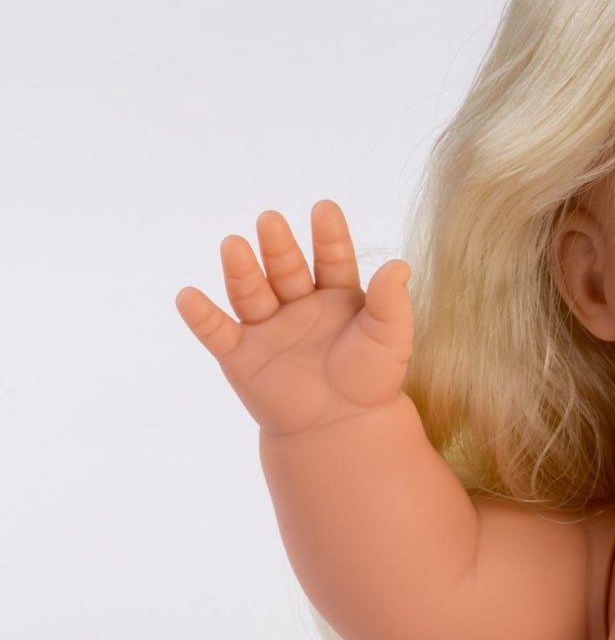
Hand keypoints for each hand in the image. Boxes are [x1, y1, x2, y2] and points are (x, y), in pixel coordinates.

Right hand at [176, 200, 412, 437]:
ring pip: (250, 292)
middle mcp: (297, 304)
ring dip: (240, 270)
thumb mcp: (389, 339)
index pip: (331, 259)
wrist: (341, 430)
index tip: (324, 209)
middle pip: (285, 268)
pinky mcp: (240, 355)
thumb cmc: (370, 382)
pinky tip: (188, 296)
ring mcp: (267, 327)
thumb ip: (391, 304)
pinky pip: (217, 332)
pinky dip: (201, 316)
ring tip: (234, 245)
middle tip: (270, 221)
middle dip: (277, 245)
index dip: (328, 236)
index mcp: (336, 295)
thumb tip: (400, 265)